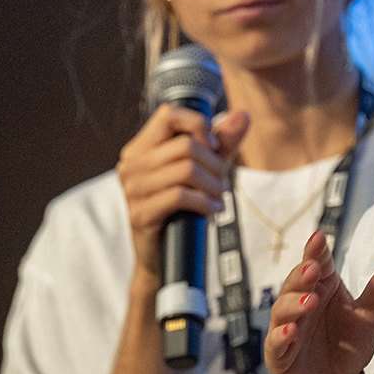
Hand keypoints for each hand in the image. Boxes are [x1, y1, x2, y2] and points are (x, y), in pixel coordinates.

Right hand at [115, 103, 251, 279]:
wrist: (165, 260)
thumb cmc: (183, 211)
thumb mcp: (206, 171)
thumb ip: (222, 143)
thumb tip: (242, 115)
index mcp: (140, 148)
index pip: (169, 114)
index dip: (198, 125)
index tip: (214, 148)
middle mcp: (131, 165)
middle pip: (186, 145)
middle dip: (215, 164)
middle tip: (222, 183)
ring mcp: (133, 190)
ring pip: (186, 170)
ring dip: (213, 185)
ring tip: (218, 198)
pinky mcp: (140, 213)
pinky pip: (180, 196)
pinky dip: (205, 203)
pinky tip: (213, 211)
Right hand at [265, 230, 373, 373]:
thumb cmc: (346, 345)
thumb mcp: (367, 319)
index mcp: (322, 289)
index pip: (317, 264)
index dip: (316, 251)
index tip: (319, 237)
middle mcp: (301, 304)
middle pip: (296, 283)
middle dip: (303, 274)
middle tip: (313, 268)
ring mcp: (287, 327)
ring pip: (284, 310)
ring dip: (294, 303)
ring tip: (309, 300)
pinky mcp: (280, 353)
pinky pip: (277, 342)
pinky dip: (282, 335)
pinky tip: (291, 330)